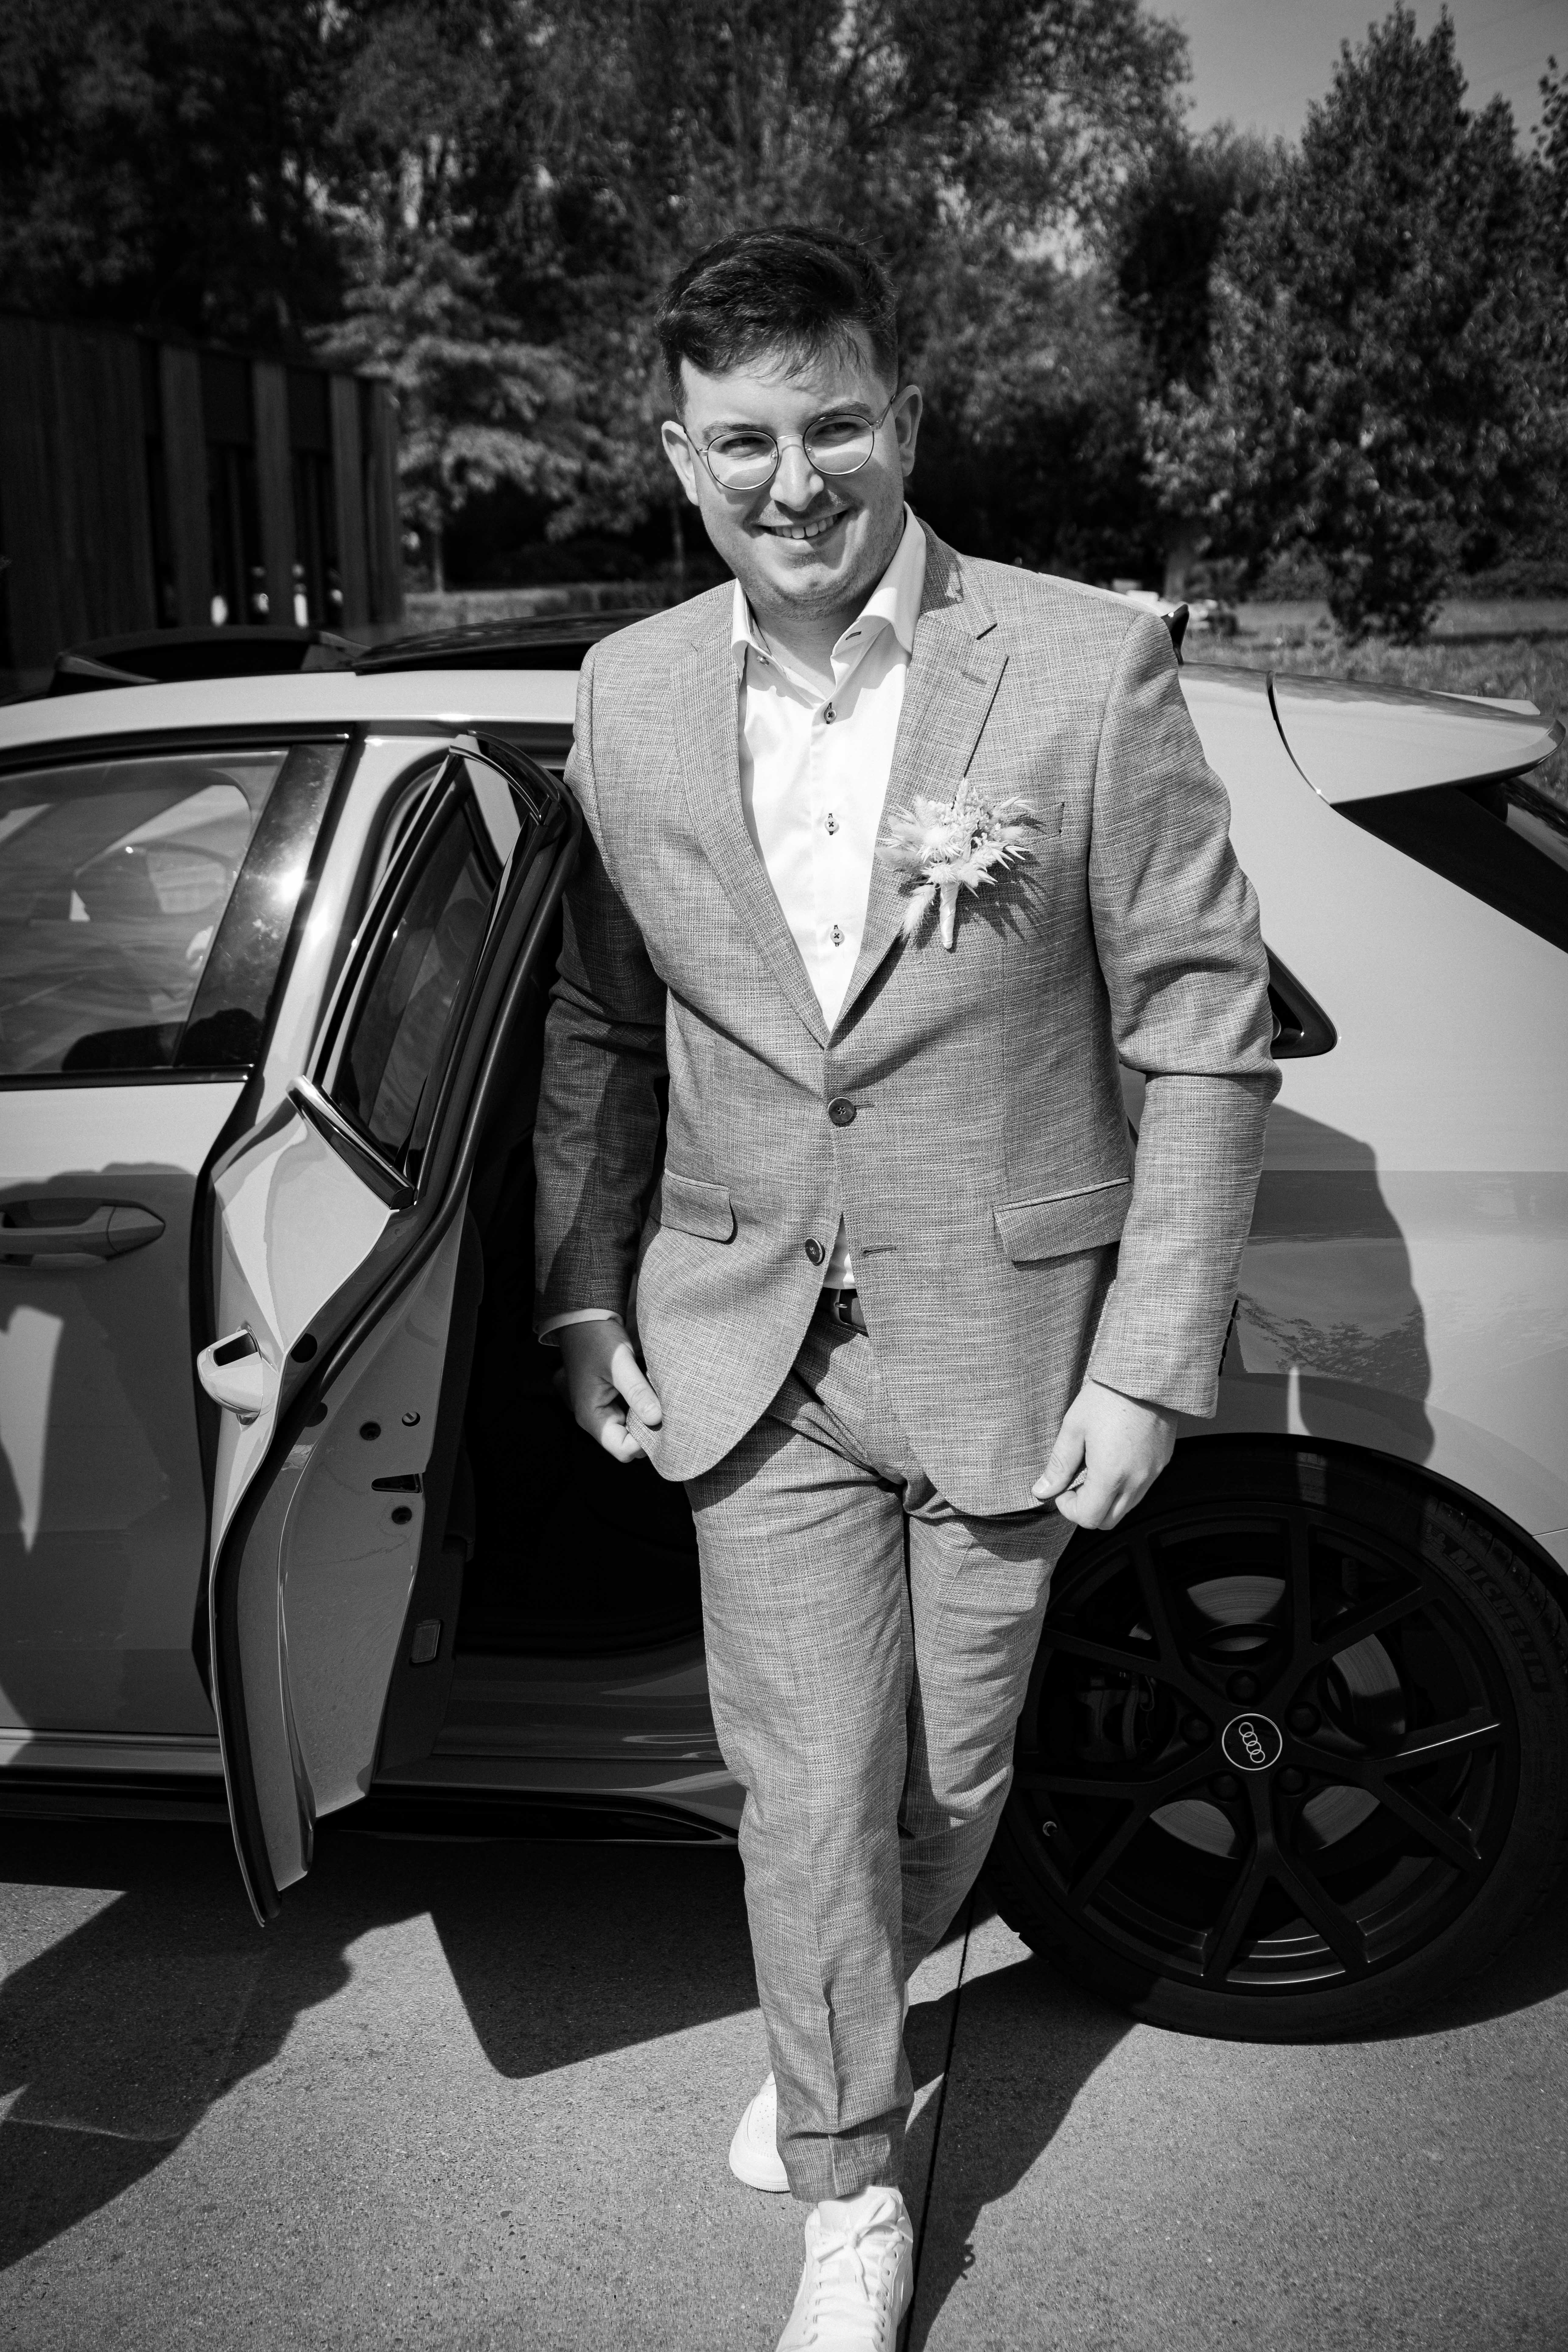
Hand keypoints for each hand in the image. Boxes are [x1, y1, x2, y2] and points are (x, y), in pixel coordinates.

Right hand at [558, 1317, 662, 1463]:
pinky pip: (632, 1414)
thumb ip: (637, 1392)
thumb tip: (656, 1419)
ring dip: (648, 1418)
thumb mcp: (619, 1364)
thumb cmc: (597, 1338)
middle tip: (666, 1409)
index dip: (644, 1442)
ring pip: (632, 1429)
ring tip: (660, 1399)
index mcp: (591, 1416)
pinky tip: (654, 1392)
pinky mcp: (612, 1399)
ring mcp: (604, 1409)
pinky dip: (645, 1407)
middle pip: (628, 1443)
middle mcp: (596, 1418)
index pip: (622, 1449)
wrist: (585, 1318)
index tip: (662, 1420)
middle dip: (649, 1431)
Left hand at [1031, 1378, 1176, 1528]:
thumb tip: (1043, 1490)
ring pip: (1127, 1508)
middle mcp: (1136, 1481)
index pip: (1089, 1518)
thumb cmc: (1108, 1396)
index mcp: (1111, 1475)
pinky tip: (1114, 1459)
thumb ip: (1058, 1465)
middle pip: (1108, 1521)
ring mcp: (1153, 1473)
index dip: (1069, 1509)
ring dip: (1106, 1499)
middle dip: (1087, 1509)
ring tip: (1094, 1469)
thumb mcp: (1073, 1428)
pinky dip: (1124, 1486)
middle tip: (1076, 1483)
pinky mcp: (1162, 1462)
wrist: (1147, 1374)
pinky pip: (1141, 1489)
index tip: (1062, 1487)